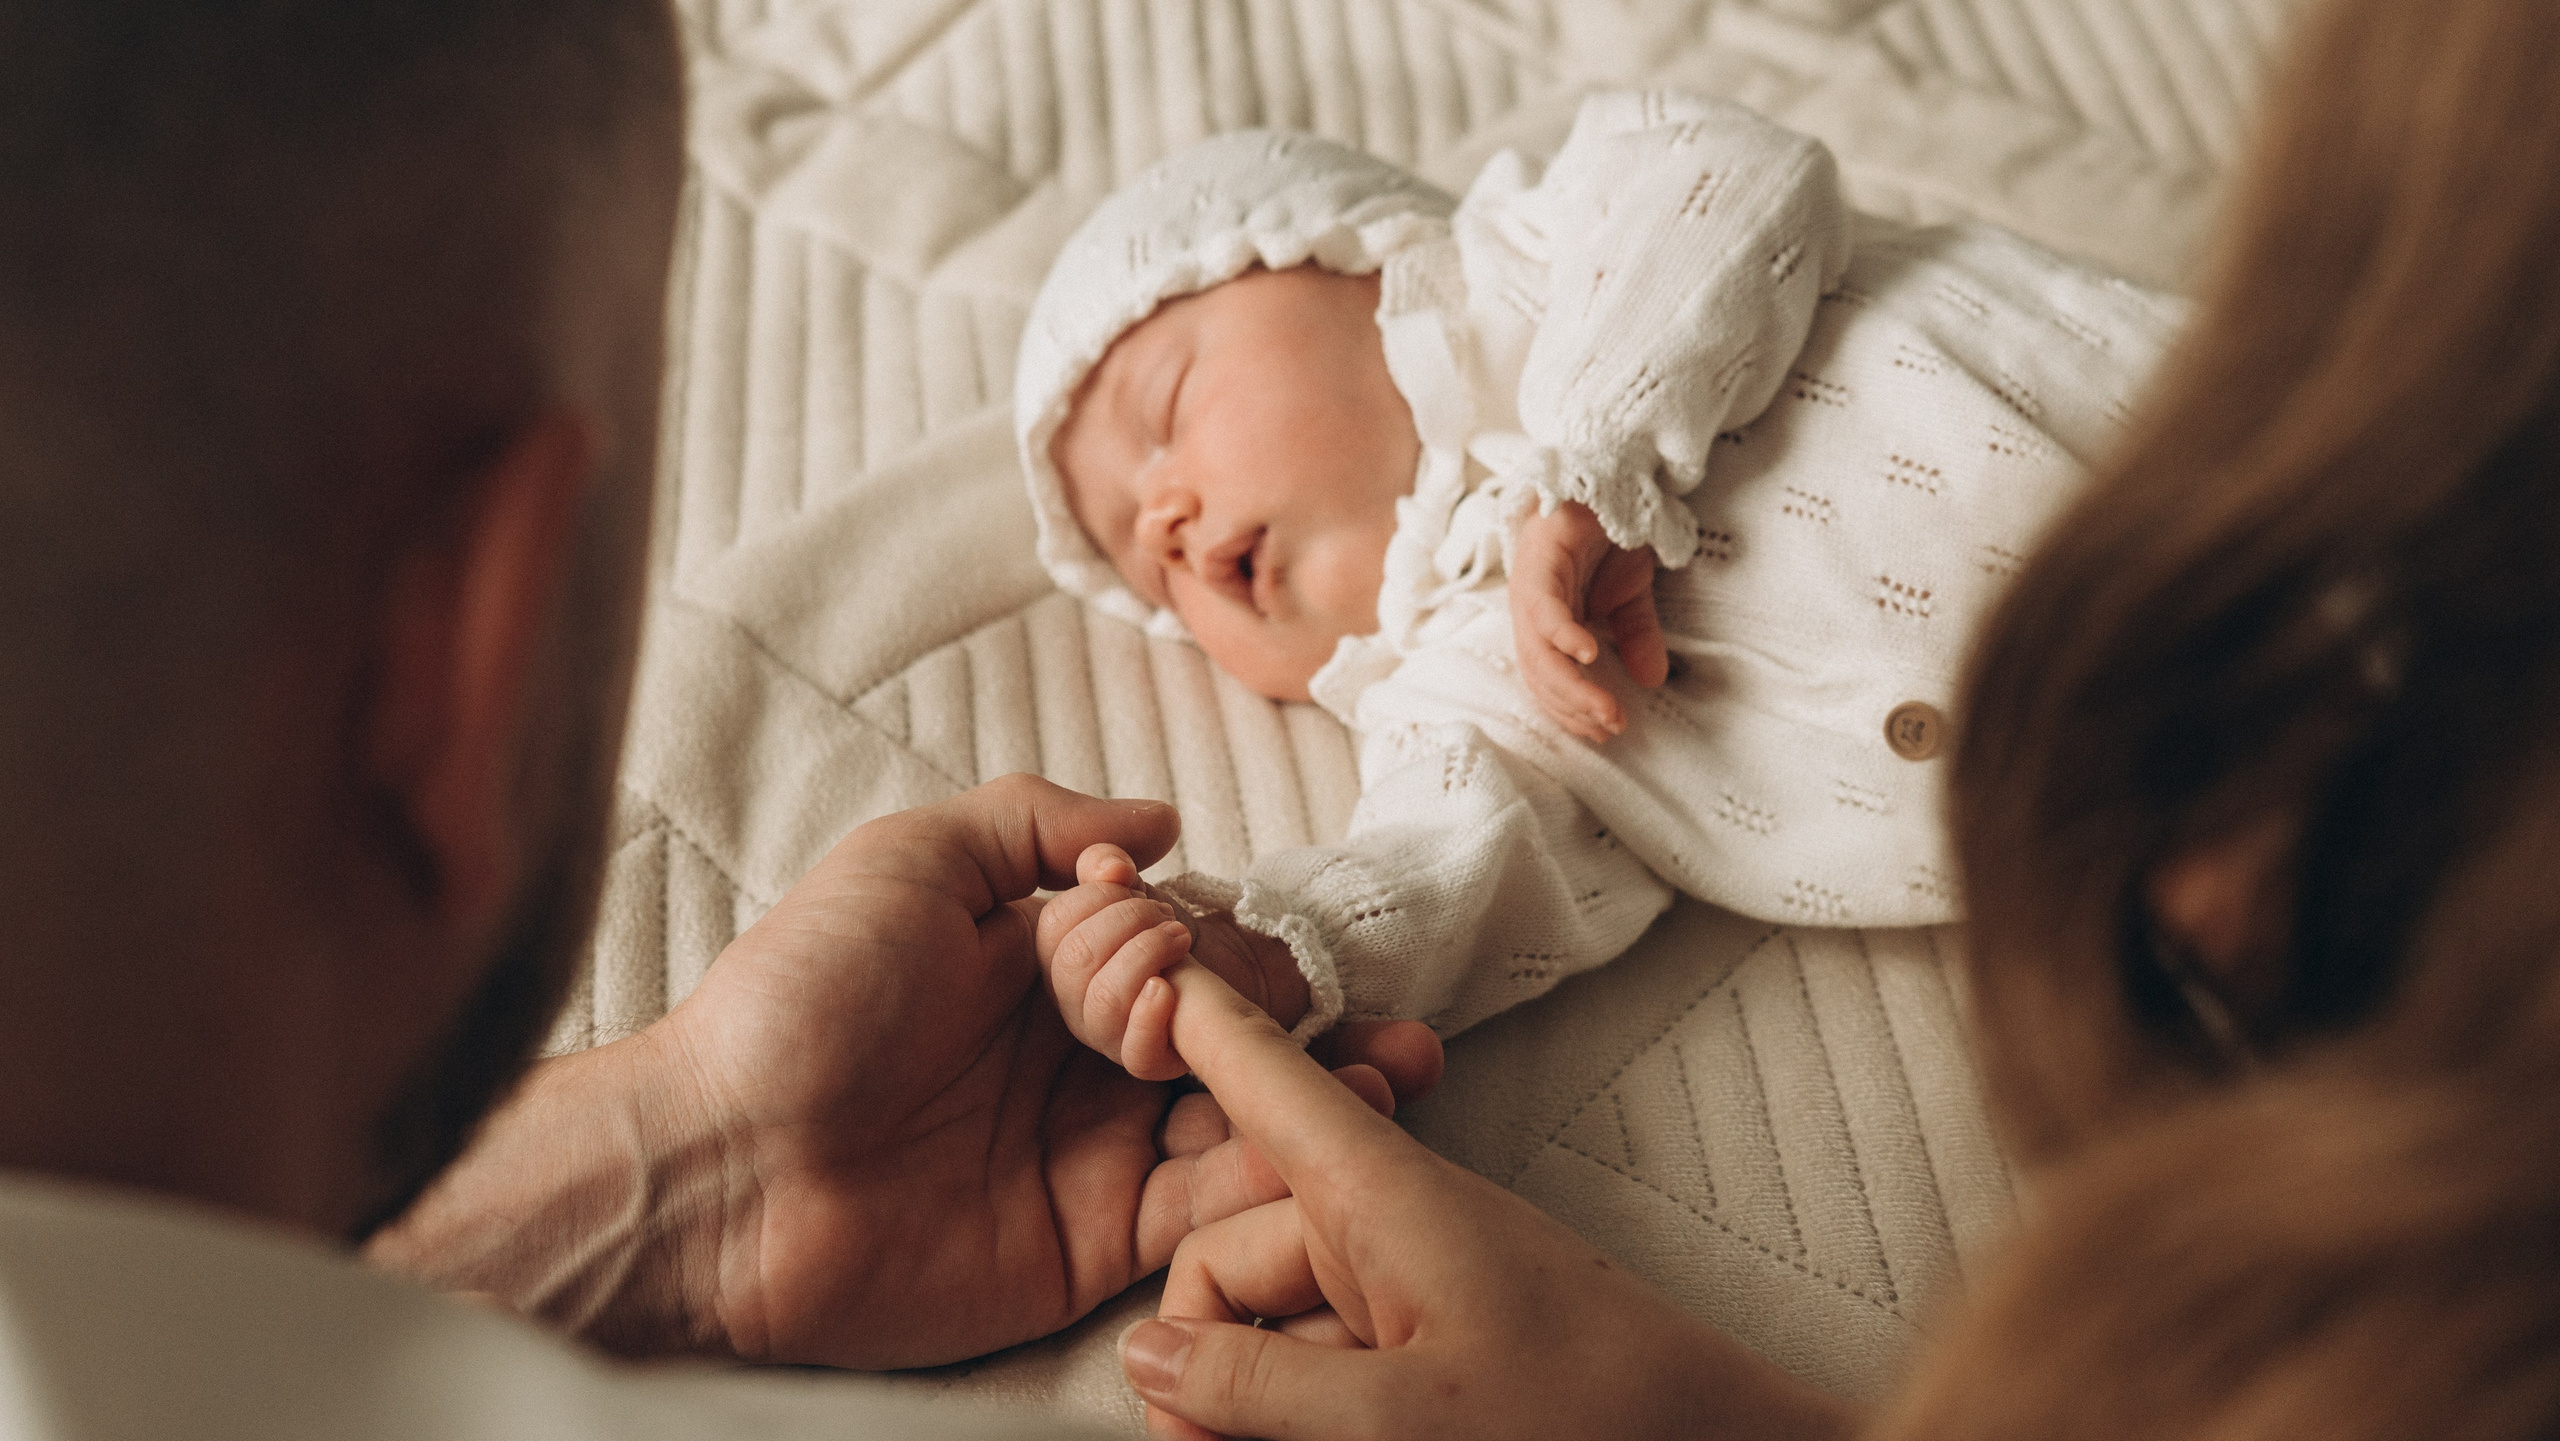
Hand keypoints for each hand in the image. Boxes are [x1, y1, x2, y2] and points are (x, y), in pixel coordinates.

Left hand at [370, 774, 1436, 1369]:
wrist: (723, 1166)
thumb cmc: (799, 999)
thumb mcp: (910, 861)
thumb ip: (1036, 822)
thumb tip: (1161, 823)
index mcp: (1043, 965)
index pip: (1181, 939)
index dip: (1195, 939)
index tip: (1152, 947)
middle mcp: (1082, 1058)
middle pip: (1233, 1027)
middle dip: (1286, 1013)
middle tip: (1296, 1014)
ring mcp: (1095, 1153)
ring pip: (1244, 1118)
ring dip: (1323, 1095)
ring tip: (1388, 1077)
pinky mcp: (1096, 1245)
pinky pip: (1211, 1211)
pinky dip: (1276, 1181)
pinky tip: (1326, 1149)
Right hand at [1037, 843, 1311, 1079]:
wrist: (1219, 965)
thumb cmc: (1162, 929)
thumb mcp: (1133, 887)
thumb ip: (1107, 865)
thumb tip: (1109, 867)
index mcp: (1060, 956)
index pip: (1054, 924)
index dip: (1098, 895)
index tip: (1135, 888)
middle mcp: (1072, 1001)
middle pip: (1074, 961)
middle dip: (1127, 920)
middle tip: (1164, 914)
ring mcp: (1106, 1035)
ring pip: (1103, 1002)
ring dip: (1146, 954)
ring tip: (1178, 937)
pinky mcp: (1147, 1059)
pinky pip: (1136, 1054)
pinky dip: (1151, 1015)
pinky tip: (1168, 987)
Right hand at [1120, 963, 1861, 1440]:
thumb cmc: (1597, 1417)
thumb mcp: (1406, 1417)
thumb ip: (1258, 1387)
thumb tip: (1146, 1357)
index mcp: (1376, 1192)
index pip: (1255, 1073)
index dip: (1184, 1018)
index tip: (1120, 950)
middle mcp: (1379, 1224)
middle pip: (1228, 1256)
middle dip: (1199, 1355)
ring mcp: (1405, 1288)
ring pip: (1269, 1331)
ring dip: (1250, 1406)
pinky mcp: (1427, 1345)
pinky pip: (1325, 1368)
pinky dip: (1304, 1418)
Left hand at [1510, 501, 1669, 743]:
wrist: (1608, 477)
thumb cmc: (1609, 534)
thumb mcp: (1632, 594)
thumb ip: (1637, 636)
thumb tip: (1652, 681)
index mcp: (1547, 621)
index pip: (1549, 679)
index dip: (1574, 709)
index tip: (1605, 732)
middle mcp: (1531, 609)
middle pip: (1540, 673)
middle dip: (1574, 707)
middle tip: (1610, 728)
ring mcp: (1531, 586)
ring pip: (1539, 651)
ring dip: (1571, 685)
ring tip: (1605, 708)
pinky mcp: (1539, 562)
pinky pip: (1544, 608)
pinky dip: (1562, 635)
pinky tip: (1585, 655)